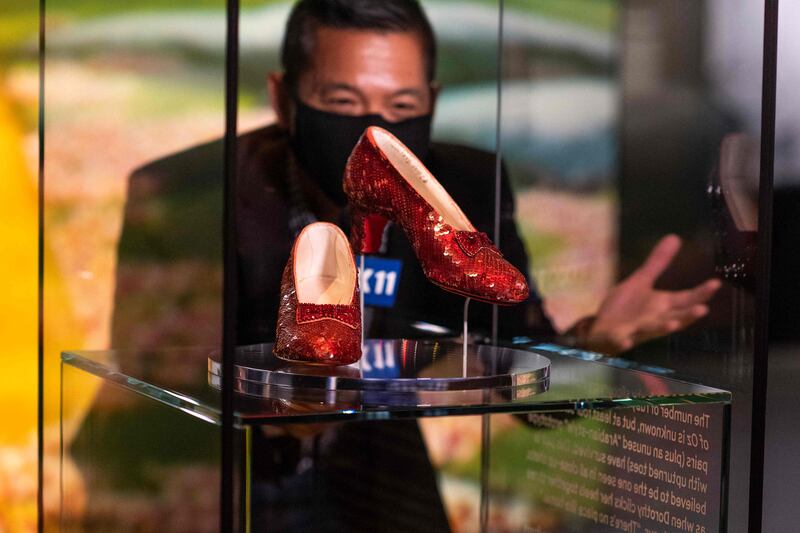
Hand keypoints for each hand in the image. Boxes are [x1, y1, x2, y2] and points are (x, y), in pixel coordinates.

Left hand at [577, 235, 720, 353]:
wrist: (603, 328)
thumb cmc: (627, 307)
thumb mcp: (641, 281)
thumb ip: (657, 263)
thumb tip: (675, 237)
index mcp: (662, 305)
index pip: (685, 299)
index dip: (700, 293)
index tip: (716, 283)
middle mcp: (655, 319)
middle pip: (676, 317)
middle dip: (688, 315)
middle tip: (703, 309)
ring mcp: (637, 330)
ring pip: (653, 330)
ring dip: (664, 327)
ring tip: (674, 324)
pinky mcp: (618, 338)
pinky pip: (622, 341)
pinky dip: (624, 341)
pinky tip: (626, 340)